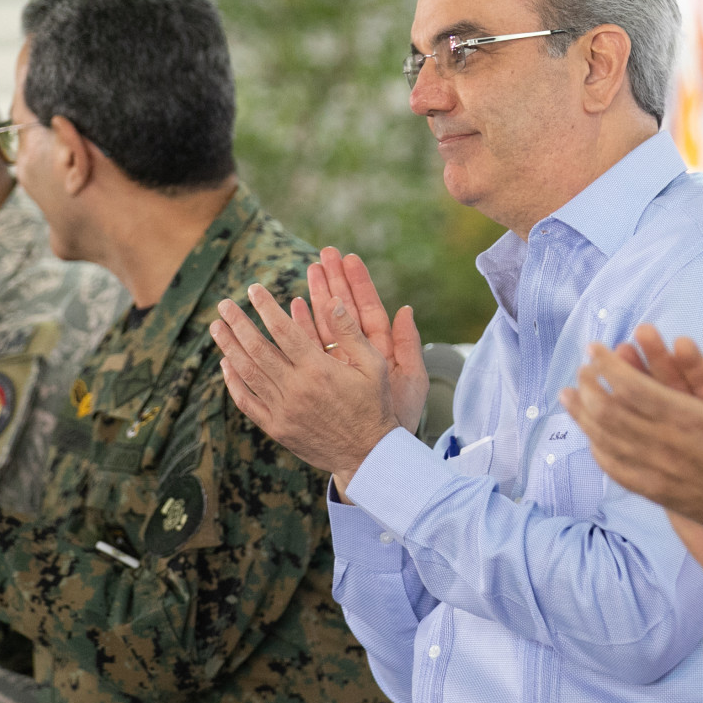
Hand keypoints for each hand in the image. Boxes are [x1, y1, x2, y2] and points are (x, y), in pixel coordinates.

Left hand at [211, 284, 400, 490]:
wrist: (368, 455)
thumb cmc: (374, 405)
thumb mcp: (374, 364)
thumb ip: (350, 332)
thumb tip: (332, 300)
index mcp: (319, 369)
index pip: (283, 330)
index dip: (265, 307)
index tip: (253, 289)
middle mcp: (296, 388)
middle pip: (257, 349)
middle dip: (238, 323)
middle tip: (224, 304)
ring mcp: (283, 410)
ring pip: (247, 373)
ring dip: (229, 348)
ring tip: (216, 327)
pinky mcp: (277, 428)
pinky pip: (247, 402)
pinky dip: (233, 382)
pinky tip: (226, 364)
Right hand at [308, 249, 427, 434]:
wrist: (376, 449)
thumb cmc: (397, 416)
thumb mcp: (410, 381)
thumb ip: (408, 347)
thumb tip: (407, 310)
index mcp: (381, 348)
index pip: (369, 307)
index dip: (360, 282)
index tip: (350, 257)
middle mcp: (359, 351)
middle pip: (345, 308)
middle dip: (336, 280)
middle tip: (325, 253)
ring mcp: (339, 360)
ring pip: (326, 322)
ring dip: (319, 295)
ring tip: (310, 269)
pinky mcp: (324, 373)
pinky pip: (311, 345)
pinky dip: (303, 326)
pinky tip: (293, 307)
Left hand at [561, 326, 702, 533]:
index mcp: (685, 417)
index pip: (630, 386)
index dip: (606, 365)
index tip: (594, 347)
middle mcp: (663, 442)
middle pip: (608, 410)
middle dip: (588, 384)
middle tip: (583, 368)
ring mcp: (653, 469)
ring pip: (604, 438)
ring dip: (582, 413)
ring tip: (569, 394)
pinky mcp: (650, 489)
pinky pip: (612, 467)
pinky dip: (596, 446)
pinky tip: (589, 432)